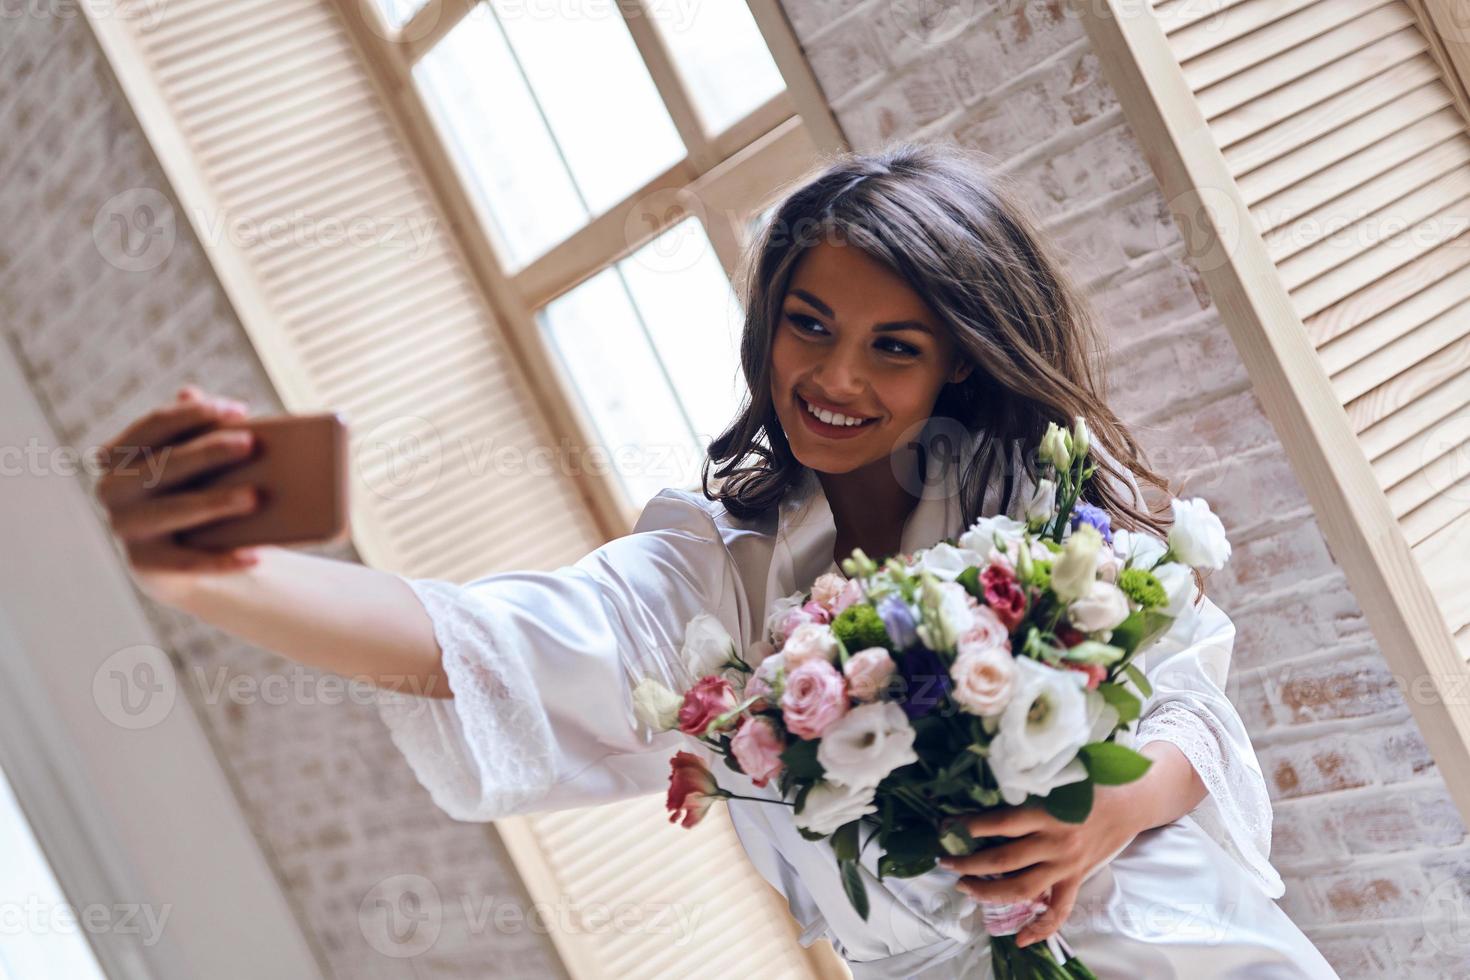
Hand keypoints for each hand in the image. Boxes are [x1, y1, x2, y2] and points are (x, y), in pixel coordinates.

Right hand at [94, 383, 261, 602]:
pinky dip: (222, 560)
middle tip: (251, 444)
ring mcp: (125, 528)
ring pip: (174, 510)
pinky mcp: (145, 564)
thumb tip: (190, 390)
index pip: (155, 425)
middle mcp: (113, 489)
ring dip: (215, 502)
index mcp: (120, 455)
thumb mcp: (190, 460)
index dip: (194, 414)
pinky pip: (188, 562)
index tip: (239, 410)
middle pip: (165, 464)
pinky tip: (256, 556)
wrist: (179, 559)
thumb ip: (192, 429)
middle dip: (208, 452)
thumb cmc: (191, 491)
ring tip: (255, 497)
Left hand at [938, 786, 1143, 948]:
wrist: (1133, 801)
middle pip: (1003, 859)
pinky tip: (1020, 939)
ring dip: (988, 891)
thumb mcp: (1058, 777)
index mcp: (1049, 813)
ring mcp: (1066, 865)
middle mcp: (1055, 842)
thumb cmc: (1091, 782)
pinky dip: (1041, 928)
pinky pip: (1059, 910)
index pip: (1002, 823)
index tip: (947, 825)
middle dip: (969, 862)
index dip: (971, 825)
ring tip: (964, 886)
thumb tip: (986, 784)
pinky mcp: (1077, 879)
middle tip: (945, 861)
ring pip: (1022, 887)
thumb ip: (1028, 785)